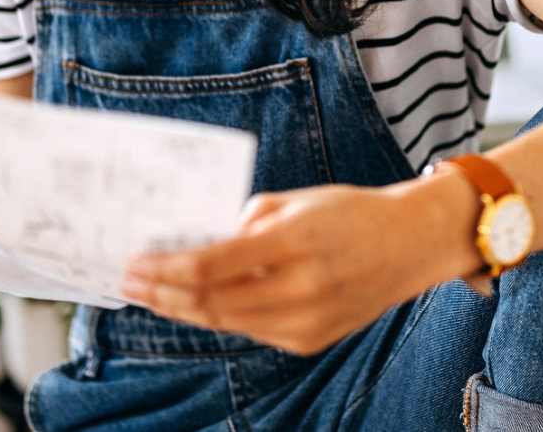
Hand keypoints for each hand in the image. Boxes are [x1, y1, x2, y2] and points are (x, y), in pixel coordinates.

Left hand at [120, 178, 483, 354]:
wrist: (412, 244)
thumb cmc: (351, 213)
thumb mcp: (297, 201)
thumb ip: (246, 223)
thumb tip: (197, 243)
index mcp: (295, 243)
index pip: (211, 265)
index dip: (165, 268)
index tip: (135, 262)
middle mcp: (301, 289)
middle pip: (210, 301)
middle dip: (163, 294)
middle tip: (130, 284)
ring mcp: (307, 321)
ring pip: (226, 322)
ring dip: (184, 309)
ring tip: (155, 296)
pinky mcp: (311, 340)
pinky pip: (252, 329)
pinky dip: (221, 316)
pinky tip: (198, 304)